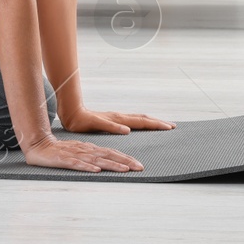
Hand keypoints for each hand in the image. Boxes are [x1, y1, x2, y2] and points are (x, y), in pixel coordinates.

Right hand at [22, 134, 143, 172]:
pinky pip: (77, 164)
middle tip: (140, 167)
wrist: (38, 145)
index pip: (111, 153)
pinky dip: (87, 167)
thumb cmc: (59, 151)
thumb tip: (107, 165)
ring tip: (125, 169)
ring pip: (96, 160)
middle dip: (125, 161)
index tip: (140, 165)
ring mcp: (75, 155)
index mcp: (90, 149)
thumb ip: (92, 158)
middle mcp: (85, 150)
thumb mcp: (79, 153)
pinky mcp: (64, 160)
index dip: (126, 158)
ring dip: (111, 164)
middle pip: (108, 155)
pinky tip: (96, 171)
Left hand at [58, 108, 176, 134]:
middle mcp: (120, 117)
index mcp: (118, 119)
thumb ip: (111, 127)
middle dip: (158, 122)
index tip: (169, 127)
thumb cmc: (81, 121)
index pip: (141, 122)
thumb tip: (127, 130)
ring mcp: (117, 118)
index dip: (156, 125)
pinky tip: (141, 126)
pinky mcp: (113, 120)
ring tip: (162, 124)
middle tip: (172, 126)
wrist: (71, 113)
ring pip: (138, 119)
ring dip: (151, 121)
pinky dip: (141, 123)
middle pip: (143, 119)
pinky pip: (131, 121)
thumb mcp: (95, 124)